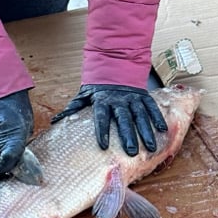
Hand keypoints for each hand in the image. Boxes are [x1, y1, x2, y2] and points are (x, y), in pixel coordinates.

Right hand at [0, 89, 34, 178]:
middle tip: (7, 139)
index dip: (4, 168)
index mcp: (15, 136)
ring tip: (1, 126)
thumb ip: (19, 141)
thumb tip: (14, 154)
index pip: (8, 159)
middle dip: (1, 151)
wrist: (0, 87)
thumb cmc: (17, 106)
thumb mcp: (26, 124)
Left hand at [53, 84, 167, 155]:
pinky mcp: (144, 96)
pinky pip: (151, 107)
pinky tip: (162, 129)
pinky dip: (157, 117)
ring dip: (145, 131)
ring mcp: (133, 98)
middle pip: (123, 119)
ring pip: (140, 115)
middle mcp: (119, 100)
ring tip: (150, 147)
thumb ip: (73, 108)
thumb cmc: (98, 87)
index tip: (103, 145)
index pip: (101, 117)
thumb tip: (55, 120)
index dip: (102, 131)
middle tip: (131, 152)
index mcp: (102, 101)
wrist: (115, 65)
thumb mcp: (84, 95)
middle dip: (128, 136)